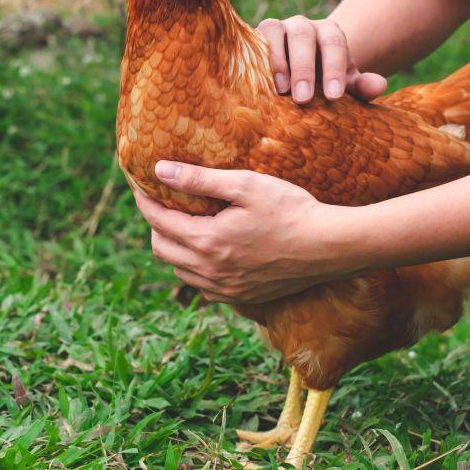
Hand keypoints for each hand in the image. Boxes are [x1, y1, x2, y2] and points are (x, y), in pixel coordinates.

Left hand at [131, 161, 354, 303]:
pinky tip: (211, 251)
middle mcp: (210, 271)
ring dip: (175, 248)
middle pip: (161, 249)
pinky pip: (203, 287)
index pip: (158, 221)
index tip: (140, 186)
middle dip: (156, 225)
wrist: (328, 247)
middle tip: (165, 204)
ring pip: (180, 272)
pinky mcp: (241, 298)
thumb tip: (160, 171)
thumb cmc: (290, 209)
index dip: (144, 201)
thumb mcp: (244, 185)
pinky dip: (196, 269)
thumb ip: (199, 180)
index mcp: (207, 241)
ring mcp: (225, 289)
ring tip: (187, 225)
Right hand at [257, 15, 388, 104]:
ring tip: (280, 91)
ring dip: (276, 60)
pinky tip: (256, 83)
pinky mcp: (253, 37)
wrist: (296, 71)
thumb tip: (379, 85)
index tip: (335, 96)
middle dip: (304, 68)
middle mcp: (302, 26)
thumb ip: (362, 86)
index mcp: (329, 34)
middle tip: (304, 99)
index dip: (335, 68)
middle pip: (303, 35)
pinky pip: (251, 40)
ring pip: (274, 31)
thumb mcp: (345, 84)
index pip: (334, 43)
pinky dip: (255, 58)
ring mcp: (276, 28)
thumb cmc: (324, 80)